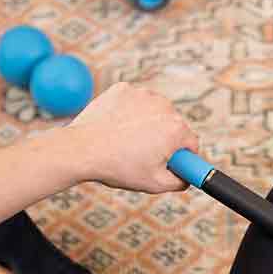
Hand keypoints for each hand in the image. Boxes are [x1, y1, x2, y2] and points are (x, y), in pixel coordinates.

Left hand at [68, 82, 198, 192]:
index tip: (171, 164)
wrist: (81, 150)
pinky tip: (118, 128)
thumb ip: (179, 182)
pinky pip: (135, 103)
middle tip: (144, 156)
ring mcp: (143, 94)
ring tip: (128, 143)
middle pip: (174, 127)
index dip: (182, 158)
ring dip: (149, 125)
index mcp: (176, 129)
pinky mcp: (124, 89)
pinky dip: (130, 113)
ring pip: (155, 113)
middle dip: (164, 141)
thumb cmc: (117, 167)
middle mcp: (164, 106)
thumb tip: (186, 178)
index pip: (191, 144)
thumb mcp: (155, 184)